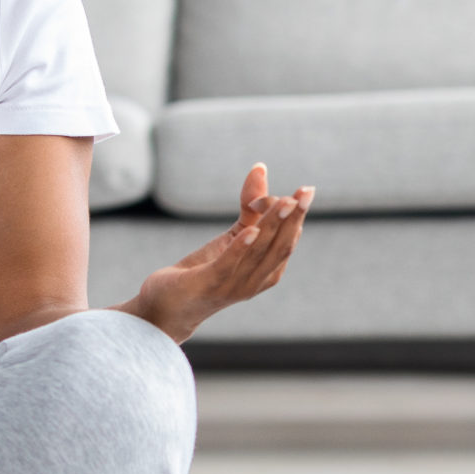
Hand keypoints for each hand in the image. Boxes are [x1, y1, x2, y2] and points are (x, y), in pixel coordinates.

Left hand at [118, 164, 313, 343]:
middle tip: (306, 192)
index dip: (294, 215)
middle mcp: (255, 282)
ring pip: (259, 252)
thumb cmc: (204, 269)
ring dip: (273, 225)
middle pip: (280, 246)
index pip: (288, 240)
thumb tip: (261, 168)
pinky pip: (228, 265)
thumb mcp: (233, 236)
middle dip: (295, 218)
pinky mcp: (209, 285)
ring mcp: (233, 286)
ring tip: (285, 201)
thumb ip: (252, 207)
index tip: (298, 192)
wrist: (167, 306)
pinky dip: (241, 248)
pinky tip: (251, 230)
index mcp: (267, 272)